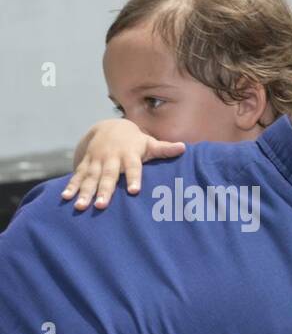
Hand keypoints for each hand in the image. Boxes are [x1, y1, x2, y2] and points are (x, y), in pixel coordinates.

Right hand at [63, 119, 184, 210]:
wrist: (108, 127)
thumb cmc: (135, 141)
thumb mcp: (149, 143)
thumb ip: (165, 149)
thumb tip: (184, 148)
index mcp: (128, 155)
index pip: (133, 167)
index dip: (134, 178)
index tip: (134, 191)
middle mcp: (111, 158)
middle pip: (108, 176)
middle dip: (104, 190)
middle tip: (101, 205)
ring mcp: (96, 161)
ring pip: (90, 178)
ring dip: (85, 192)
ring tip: (81, 206)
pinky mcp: (85, 164)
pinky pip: (77, 176)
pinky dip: (71, 186)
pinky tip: (65, 198)